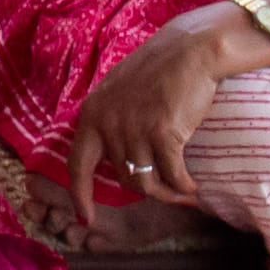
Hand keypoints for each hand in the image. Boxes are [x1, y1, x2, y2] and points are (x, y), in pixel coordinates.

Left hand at [66, 14, 247, 217]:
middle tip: (169, 193)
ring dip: (167, 193)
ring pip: (146, 182)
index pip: (77, 165)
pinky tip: (193, 188)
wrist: (189, 51)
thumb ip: (110, 122)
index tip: (85, 217)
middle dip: (147, 189)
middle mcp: (108, 123)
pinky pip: (172, 176)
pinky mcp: (163, 133)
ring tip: (183, 193)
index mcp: (92, 114)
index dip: (80, 195)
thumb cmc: (158, 71)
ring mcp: (134, 129)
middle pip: (122, 179)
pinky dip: (184, 187)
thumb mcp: (119, 93)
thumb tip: (113, 157)